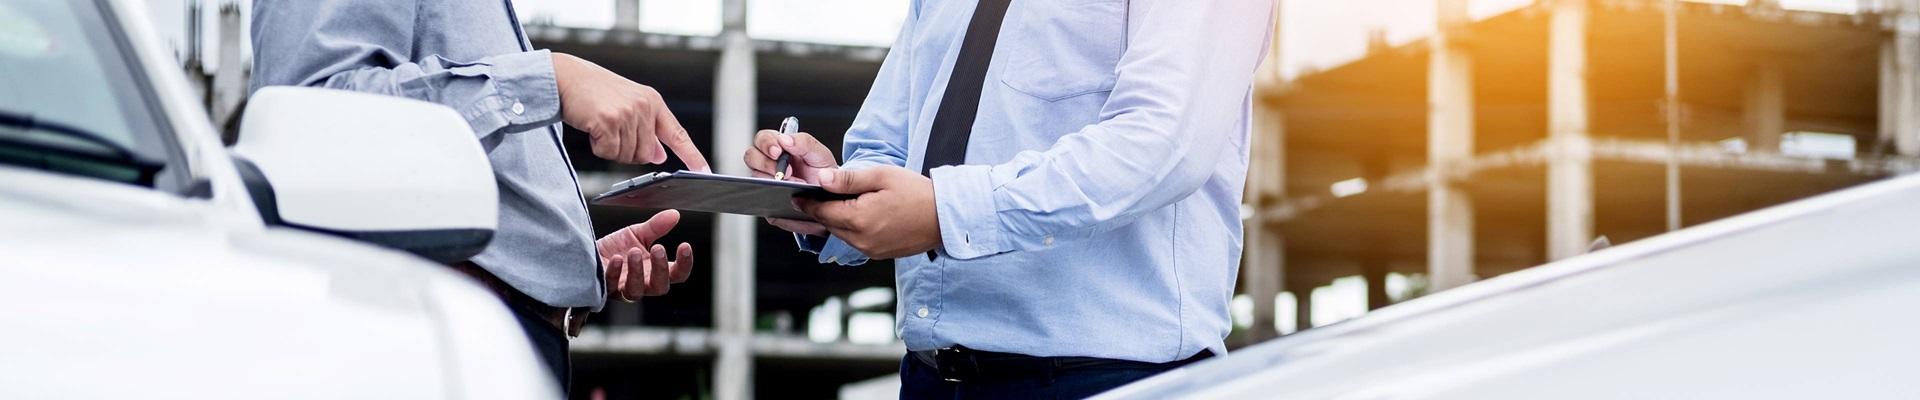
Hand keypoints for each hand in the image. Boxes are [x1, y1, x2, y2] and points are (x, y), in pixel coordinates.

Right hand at [552, 52, 709, 170]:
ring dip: (611, 148)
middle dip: (628, 151)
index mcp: (653, 102)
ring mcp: (627, 113)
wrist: (567, 76)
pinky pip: (609, 152)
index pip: (678, 135)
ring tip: (601, 125)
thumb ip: (648, 130)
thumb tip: (660, 156)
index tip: (705, 173)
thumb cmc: (596, 92)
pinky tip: (593, 128)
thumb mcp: (629, 105)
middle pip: (646, 155)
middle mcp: (644, 107)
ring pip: (627, 156)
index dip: (692, 156)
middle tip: (612, 130)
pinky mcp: (608, 121)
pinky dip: (598, 147)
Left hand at [598, 210, 695, 300]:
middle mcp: (642, 283)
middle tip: (658, 248)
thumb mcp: (637, 234)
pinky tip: (617, 259)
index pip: (677, 274)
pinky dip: (615, 272)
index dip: (684, 263)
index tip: (684, 246)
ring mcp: (623, 288)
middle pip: (660, 287)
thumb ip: (656, 227)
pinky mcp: (604, 288)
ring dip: (637, 271)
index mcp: (654, 271)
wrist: (588, 251)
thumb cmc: (615, 247)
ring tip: (634, 251)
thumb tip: (674, 215)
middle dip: (660, 269)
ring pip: (636, 291)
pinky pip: (611, 285)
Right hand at [743, 129, 838, 235]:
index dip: (766, 143)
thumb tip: (784, 139)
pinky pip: (759, 197)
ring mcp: (765, 181)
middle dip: (765, 163)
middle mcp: (768, 163)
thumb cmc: (822, 173)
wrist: (828, 197)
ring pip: (754, 177)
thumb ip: (804, 142)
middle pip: (751, 156)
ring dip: (771, 180)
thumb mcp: (819, 154)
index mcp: (780, 147)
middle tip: (785, 172)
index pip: (762, 139)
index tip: (778, 152)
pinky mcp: (766, 198)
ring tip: (793, 184)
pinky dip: (770, 195)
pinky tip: (784, 196)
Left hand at [796, 167, 941, 258]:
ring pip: (841, 234)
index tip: (796, 196)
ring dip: (835, 221)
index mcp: (859, 219)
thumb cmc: (916, 193)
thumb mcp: (882, 176)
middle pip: (829, 224)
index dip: (807, 203)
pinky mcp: (879, 254)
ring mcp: (870, 250)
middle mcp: (861, 240)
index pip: (822, 211)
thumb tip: (821, 179)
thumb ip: (849, 179)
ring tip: (834, 205)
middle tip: (809, 199)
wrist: (945, 217)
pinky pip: (855, 241)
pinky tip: (856, 216)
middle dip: (819, 211)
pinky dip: (850, 229)